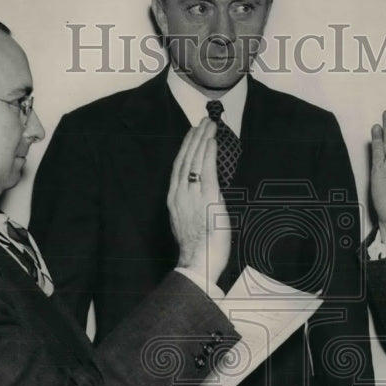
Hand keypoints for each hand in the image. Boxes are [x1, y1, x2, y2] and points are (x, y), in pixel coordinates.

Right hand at [167, 118, 229, 286]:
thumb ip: (193, 205)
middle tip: (202, 122)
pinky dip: (208, 154)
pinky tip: (211, 141)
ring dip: (202, 140)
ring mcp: (192, 195)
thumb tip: (201, 196)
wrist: (198, 263)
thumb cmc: (198, 248)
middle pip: (186, 159)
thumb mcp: (190, 222)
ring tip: (208, 125)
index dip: (186, 148)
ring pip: (195, 161)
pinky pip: (206, 171)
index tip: (192, 134)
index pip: (179, 167)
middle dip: (194, 138)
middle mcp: (180, 194)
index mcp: (174, 199)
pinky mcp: (207, 199)